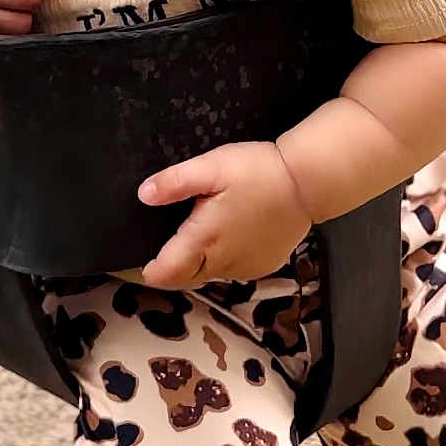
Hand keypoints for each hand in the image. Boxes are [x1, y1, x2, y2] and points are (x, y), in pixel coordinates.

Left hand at [138, 142, 313, 290]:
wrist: (308, 182)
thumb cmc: (259, 171)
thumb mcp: (211, 166)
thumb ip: (174, 182)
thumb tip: (143, 195)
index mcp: (204, 241)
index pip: (164, 275)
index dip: (146, 271)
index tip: (138, 260)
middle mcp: (223, 263)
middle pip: (184, 278)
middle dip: (171, 267)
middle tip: (166, 242)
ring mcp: (246, 267)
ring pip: (210, 274)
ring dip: (199, 261)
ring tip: (201, 230)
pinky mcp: (265, 264)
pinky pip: (234, 269)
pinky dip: (225, 257)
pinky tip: (231, 232)